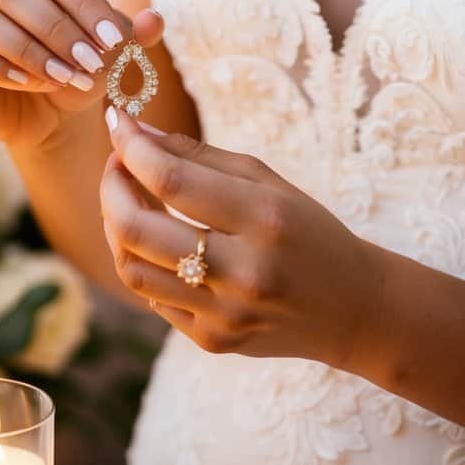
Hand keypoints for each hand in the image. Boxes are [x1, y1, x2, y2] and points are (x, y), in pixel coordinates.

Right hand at [0, 0, 163, 151]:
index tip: (116, 41)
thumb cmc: (80, 62)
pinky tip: (30, 84)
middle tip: (92, 64)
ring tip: (65, 78)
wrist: (50, 110)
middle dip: (57, 28)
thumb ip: (135, 31)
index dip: (85, 2)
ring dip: (28, 50)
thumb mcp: (113, 48)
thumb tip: (155, 19)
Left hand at [99, 107, 374, 367]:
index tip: (117, 123)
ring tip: (126, 198)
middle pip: (137, 230)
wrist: (353, 309)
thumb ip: (201, 156)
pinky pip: (152, 299)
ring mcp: (225, 314)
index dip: (132, 149)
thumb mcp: (269, 182)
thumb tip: (137, 134)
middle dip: (111, 188)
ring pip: (132, 270)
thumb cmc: (309, 232)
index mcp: (265, 218)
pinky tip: (155, 241)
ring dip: (116, 226)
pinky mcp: (213, 341)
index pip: (172, 180)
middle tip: (115, 164)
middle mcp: (243, 271)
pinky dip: (142, 262)